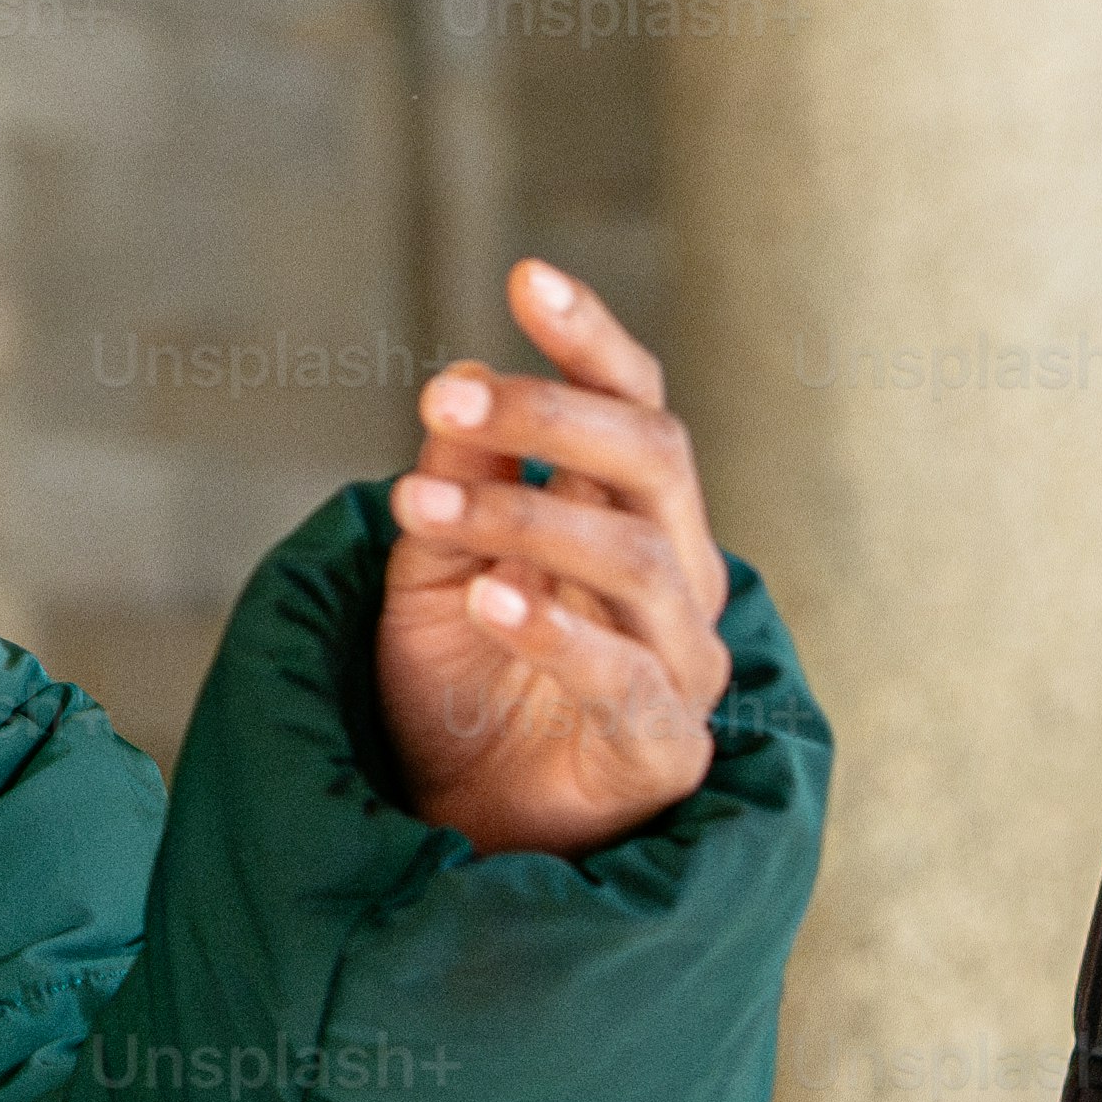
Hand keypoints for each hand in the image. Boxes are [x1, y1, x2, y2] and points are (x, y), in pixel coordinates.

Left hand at [374, 259, 729, 860]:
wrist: (463, 826)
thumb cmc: (461, 690)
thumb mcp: (431, 571)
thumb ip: (455, 484)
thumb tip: (459, 381)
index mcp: (634, 515)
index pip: (636, 404)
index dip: (591, 340)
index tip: (526, 275)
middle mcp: (678, 575)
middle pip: (652, 460)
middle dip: (548, 419)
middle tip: (443, 404)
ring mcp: (683, 662)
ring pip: (639, 558)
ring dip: (524, 518)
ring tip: (418, 507)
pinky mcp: (666, 748)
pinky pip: (627, 677)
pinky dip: (557, 633)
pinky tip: (489, 601)